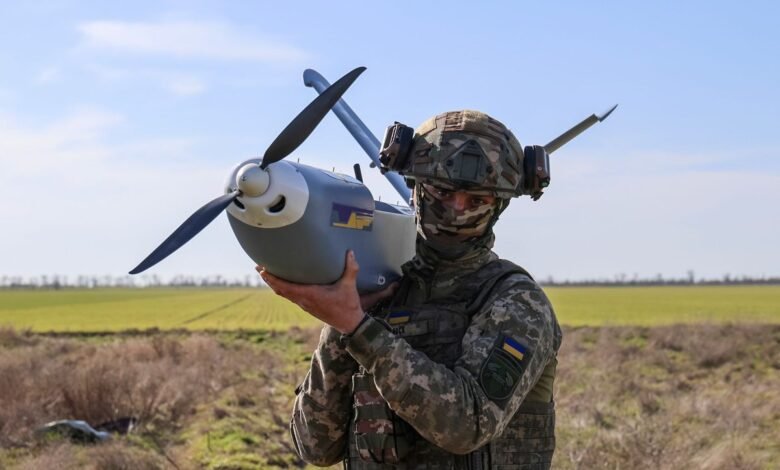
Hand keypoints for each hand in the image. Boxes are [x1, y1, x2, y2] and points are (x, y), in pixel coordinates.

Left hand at [258, 251, 392, 333]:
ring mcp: (304, 305)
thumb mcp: (349, 286)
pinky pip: (290, 296)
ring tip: (265, 273)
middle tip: (258, 267)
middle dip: (268, 279)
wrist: (349, 323)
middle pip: (280, 290)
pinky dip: (282, 289)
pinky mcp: (308, 306)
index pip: (285, 287)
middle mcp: (304, 300)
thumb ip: (351, 268)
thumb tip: (350, 252)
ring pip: (284, 294)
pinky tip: (282, 282)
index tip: (262, 270)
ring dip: (274, 284)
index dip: (272, 279)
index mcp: (310, 295)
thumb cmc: (348, 305)